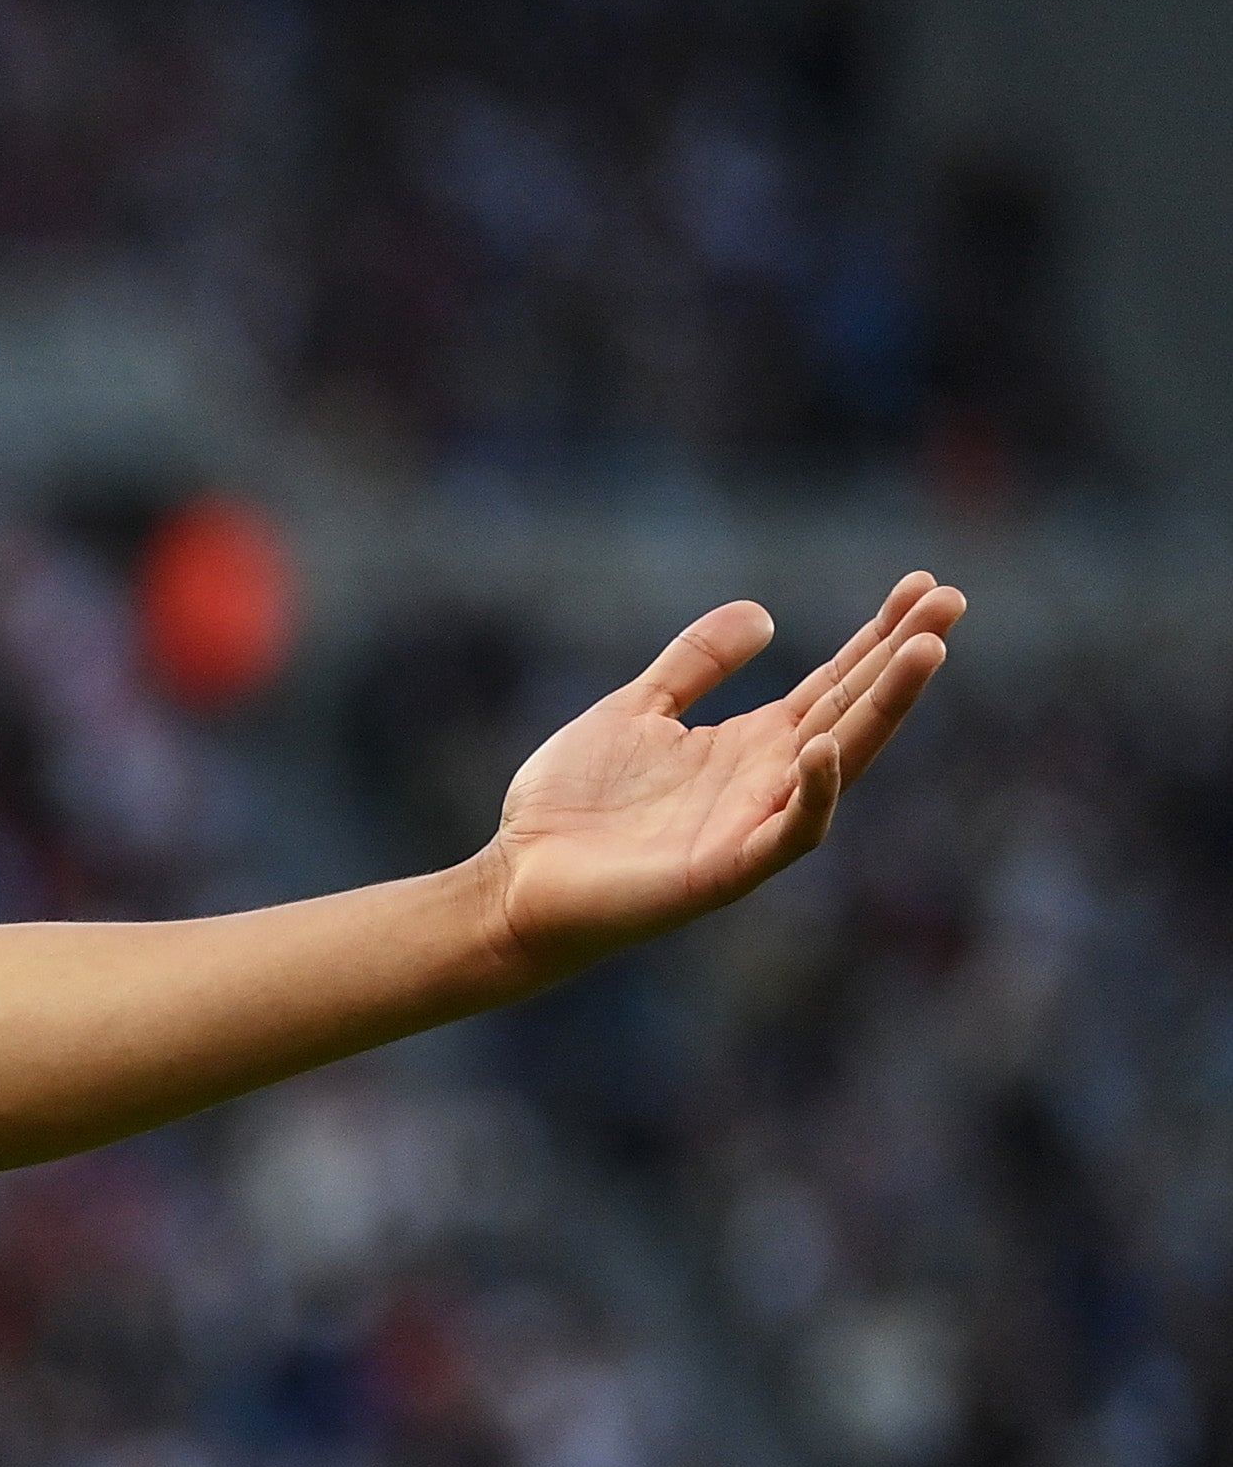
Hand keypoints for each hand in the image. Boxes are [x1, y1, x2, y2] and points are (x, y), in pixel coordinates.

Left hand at [481, 572, 961, 982]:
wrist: (514, 881)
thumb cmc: (571, 807)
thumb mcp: (635, 711)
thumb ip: (693, 664)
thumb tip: (763, 612)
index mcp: (751, 744)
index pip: (835, 682)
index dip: (878, 636)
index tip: (925, 585)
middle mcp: (766, 782)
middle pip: (853, 711)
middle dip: (903, 659)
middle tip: (952, 601)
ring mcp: (752, 826)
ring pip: (841, 763)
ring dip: (885, 711)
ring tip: (925, 651)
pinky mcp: (725, 870)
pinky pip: (789, 833)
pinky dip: (813, 794)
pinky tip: (824, 747)